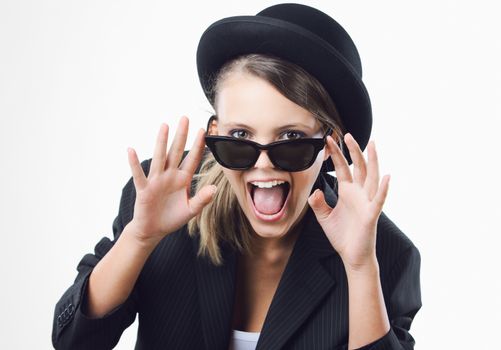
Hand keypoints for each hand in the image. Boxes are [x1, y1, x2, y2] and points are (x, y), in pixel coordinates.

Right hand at [126, 116, 215, 246]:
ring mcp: (156, 181)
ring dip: (162, 142)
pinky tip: (131, 151)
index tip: (203, 131)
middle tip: (185, 118)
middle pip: (176, 152)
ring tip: (164, 126)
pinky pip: (139, 175)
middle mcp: (170, 176)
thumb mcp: (191, 210)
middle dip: (181, 135)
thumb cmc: (171, 218)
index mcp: (183, 179)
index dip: (198, 146)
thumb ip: (202, 199)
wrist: (153, 230)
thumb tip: (214, 189)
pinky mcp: (144, 189)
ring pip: (160, 158)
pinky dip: (134, 164)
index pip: (192, 159)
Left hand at [307, 133, 389, 270]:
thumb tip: (314, 191)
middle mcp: (359, 194)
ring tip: (372, 144)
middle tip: (347, 134)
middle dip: (353, 151)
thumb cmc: (342, 236)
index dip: (336, 154)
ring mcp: (367, 202)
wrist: (352, 256)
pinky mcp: (371, 215)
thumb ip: (318, 204)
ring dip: (372, 161)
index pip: (342, 168)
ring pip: (371, 177)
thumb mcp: (324, 218)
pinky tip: (386, 177)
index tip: (328, 139)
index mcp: (347, 192)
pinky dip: (383, 189)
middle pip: (358, 167)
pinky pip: (378, 200)